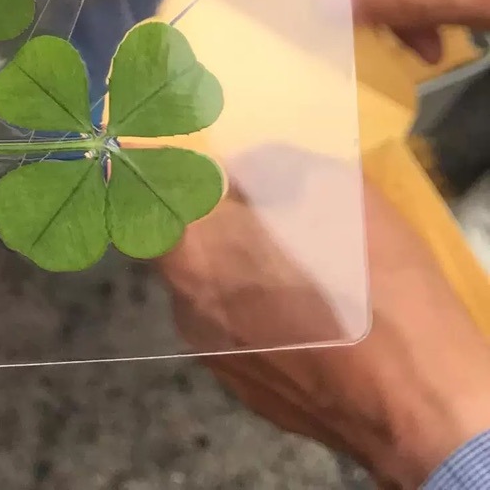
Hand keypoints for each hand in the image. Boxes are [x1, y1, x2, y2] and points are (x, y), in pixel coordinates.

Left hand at [159, 150, 489, 488]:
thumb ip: (272, 167)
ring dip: (232, 269)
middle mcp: (185, 301)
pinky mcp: (240, 388)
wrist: (420, 408)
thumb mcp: (336, 192)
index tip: (187, 159)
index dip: (166, 170)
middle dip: (206, 220)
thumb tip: (243, 166)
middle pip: (176, 241)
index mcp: (194, 246)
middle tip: (252, 209)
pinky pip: (234, 330)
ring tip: (289, 266)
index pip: (148, 193)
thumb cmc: (376, 287)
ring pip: (206, 288)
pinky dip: (255, 313)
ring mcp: (209, 352)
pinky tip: (301, 312)